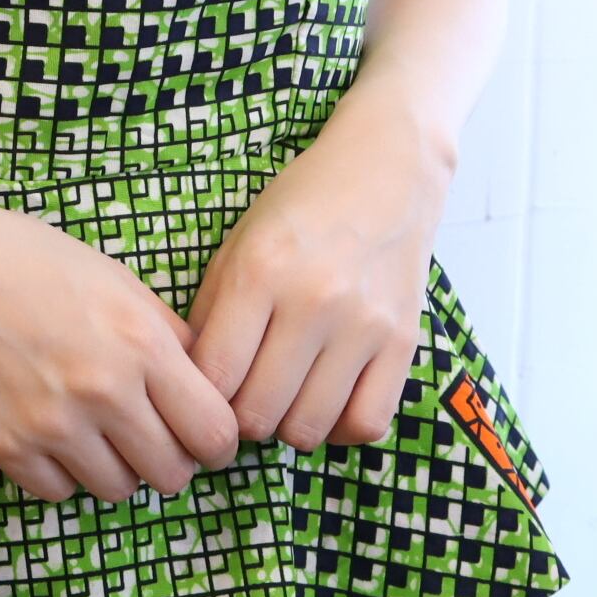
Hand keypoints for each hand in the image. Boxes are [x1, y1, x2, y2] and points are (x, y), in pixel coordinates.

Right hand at [0, 179, 240, 505]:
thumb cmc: (20, 256)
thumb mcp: (111, 276)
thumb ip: (163, 331)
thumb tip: (200, 380)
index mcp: (141, 341)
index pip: (214, 431)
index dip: (216, 439)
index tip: (202, 432)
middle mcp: (104, 390)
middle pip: (172, 473)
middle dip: (169, 458)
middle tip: (148, 434)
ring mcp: (52, 424)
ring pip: (118, 490)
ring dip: (116, 467)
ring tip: (95, 430)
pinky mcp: (5, 446)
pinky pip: (59, 493)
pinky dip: (62, 472)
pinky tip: (50, 432)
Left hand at [184, 87, 455, 452]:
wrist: (386, 168)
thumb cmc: (300, 205)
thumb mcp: (237, 243)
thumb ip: (210, 311)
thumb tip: (192, 381)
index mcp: (258, 272)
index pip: (215, 376)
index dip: (199, 398)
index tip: (200, 394)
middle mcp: (312, 301)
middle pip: (258, 413)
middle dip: (238, 418)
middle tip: (240, 398)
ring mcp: (363, 325)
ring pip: (309, 428)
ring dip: (286, 426)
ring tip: (282, 398)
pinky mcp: (404, 342)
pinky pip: (367, 424)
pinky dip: (339, 427)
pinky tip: (326, 400)